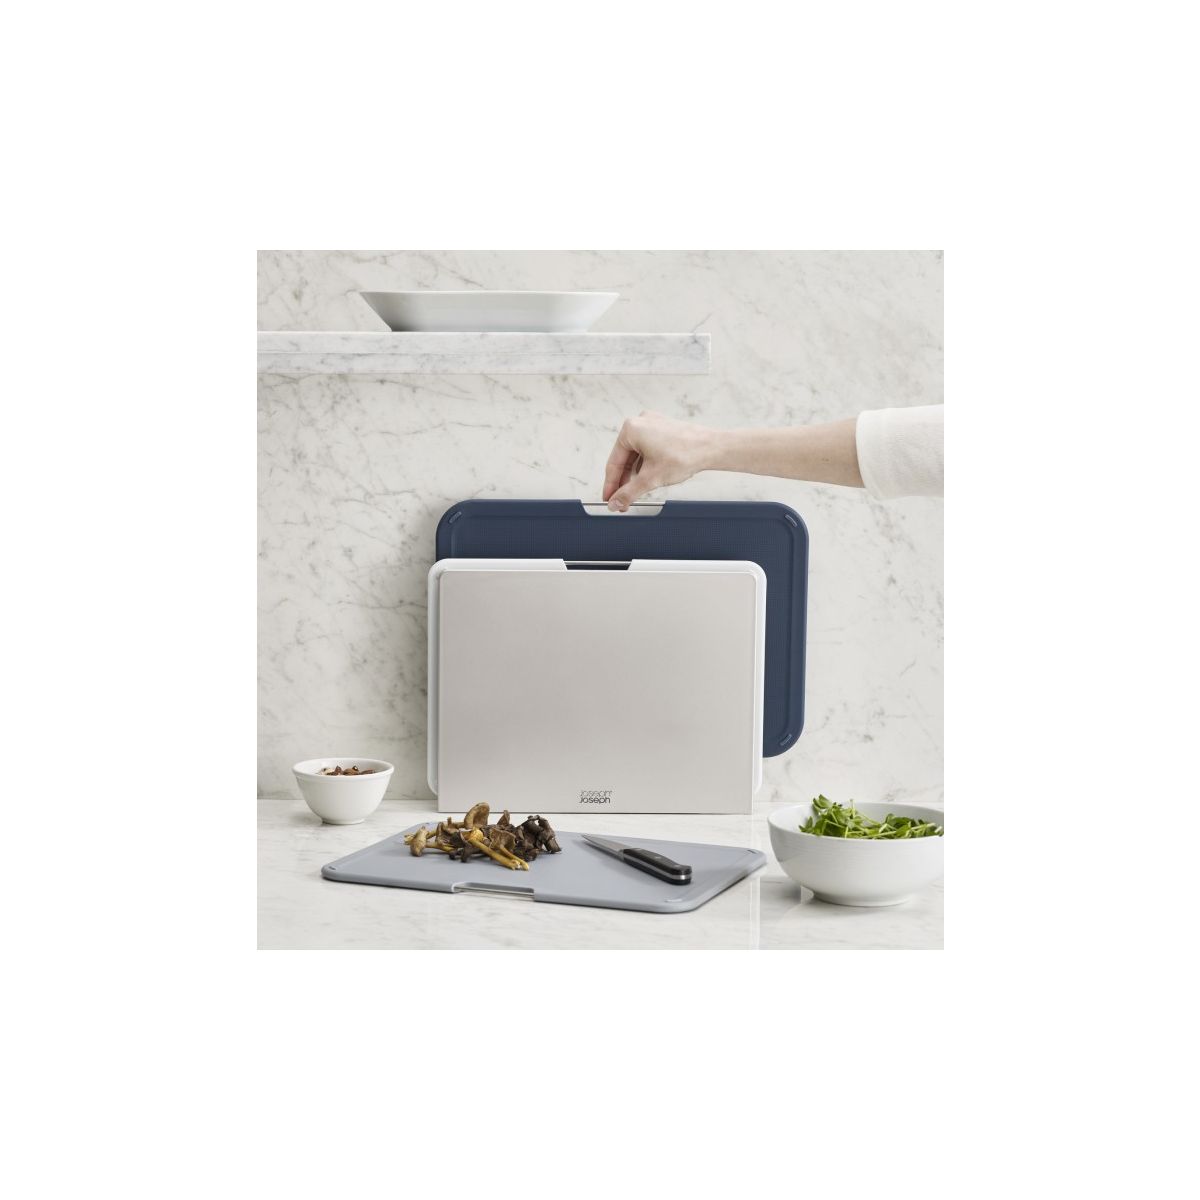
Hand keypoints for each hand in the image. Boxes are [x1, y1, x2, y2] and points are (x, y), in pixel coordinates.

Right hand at [602, 412, 717, 510]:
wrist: (711, 448)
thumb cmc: (684, 455)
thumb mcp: (650, 479)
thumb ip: (628, 493)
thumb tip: (615, 503)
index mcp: (631, 429)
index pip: (614, 463)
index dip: (610, 485)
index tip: (608, 499)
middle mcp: (640, 423)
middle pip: (625, 459)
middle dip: (624, 482)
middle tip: (622, 501)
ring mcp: (653, 425)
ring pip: (637, 456)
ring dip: (635, 475)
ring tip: (636, 493)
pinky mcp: (664, 430)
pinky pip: (648, 450)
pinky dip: (646, 466)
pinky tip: (648, 479)